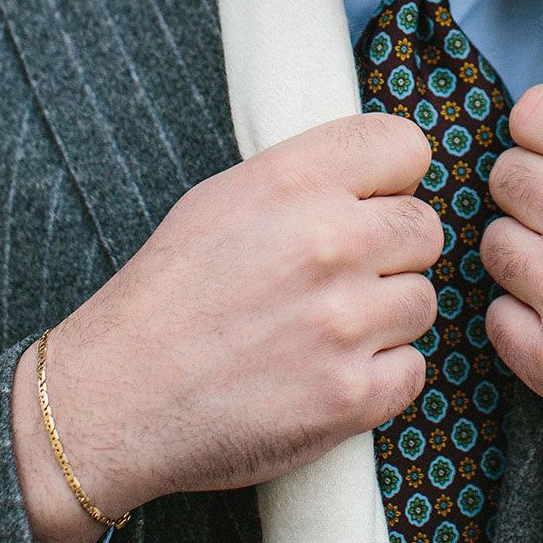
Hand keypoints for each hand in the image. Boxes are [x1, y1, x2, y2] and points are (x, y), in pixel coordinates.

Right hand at [13, 113, 441, 542]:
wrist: (117, 396)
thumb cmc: (169, 294)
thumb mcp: (224, 199)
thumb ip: (308, 179)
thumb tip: (379, 180)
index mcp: (295, 181)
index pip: (405, 146)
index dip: (397, 178)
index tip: (379, 201)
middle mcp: (331, 242)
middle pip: (425, 229)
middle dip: (394, 252)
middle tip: (346, 276)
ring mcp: (345, 322)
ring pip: (422, 301)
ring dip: (386, 317)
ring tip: (329, 329)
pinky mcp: (352, 394)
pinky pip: (413, 368)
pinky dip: (381, 375)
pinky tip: (333, 372)